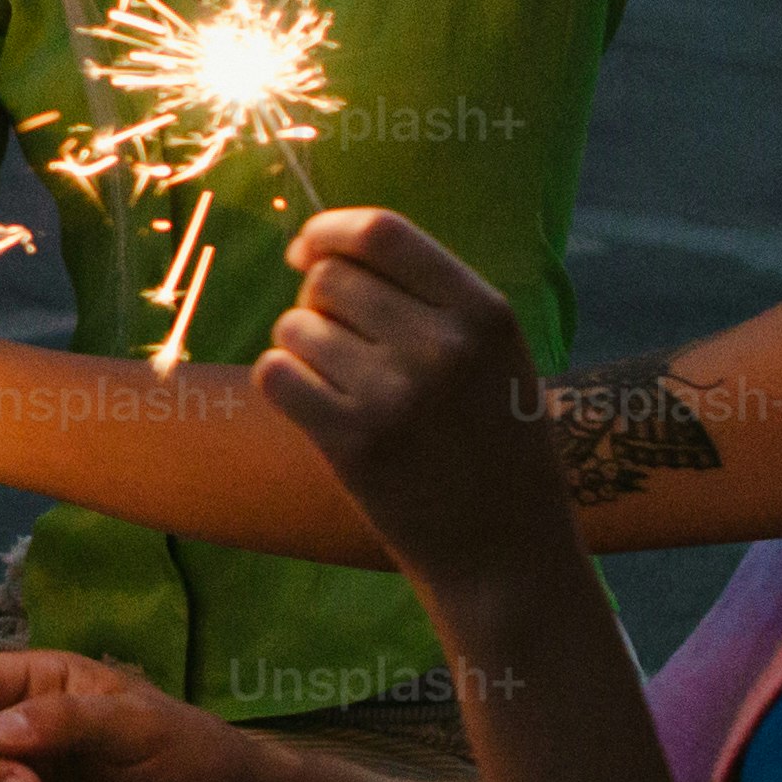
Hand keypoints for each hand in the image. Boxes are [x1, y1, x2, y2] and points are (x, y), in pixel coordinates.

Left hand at [247, 208, 570, 594]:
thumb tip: (325, 249)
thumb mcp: (497, 355)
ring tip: (340, 383)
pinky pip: (276, 376)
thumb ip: (432, 298)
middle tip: (339, 342)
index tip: (306, 249)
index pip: (382, 233)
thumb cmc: (495, 445)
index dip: (328, 231)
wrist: (505, 550)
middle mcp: (441, 346)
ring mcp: (395, 395)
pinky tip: (311, 404)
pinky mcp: (353, 444)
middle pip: (328, 278)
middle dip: (316, 301)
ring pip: (295, 327)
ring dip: (300, 347)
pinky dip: (282, 382)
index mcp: (484, 313)